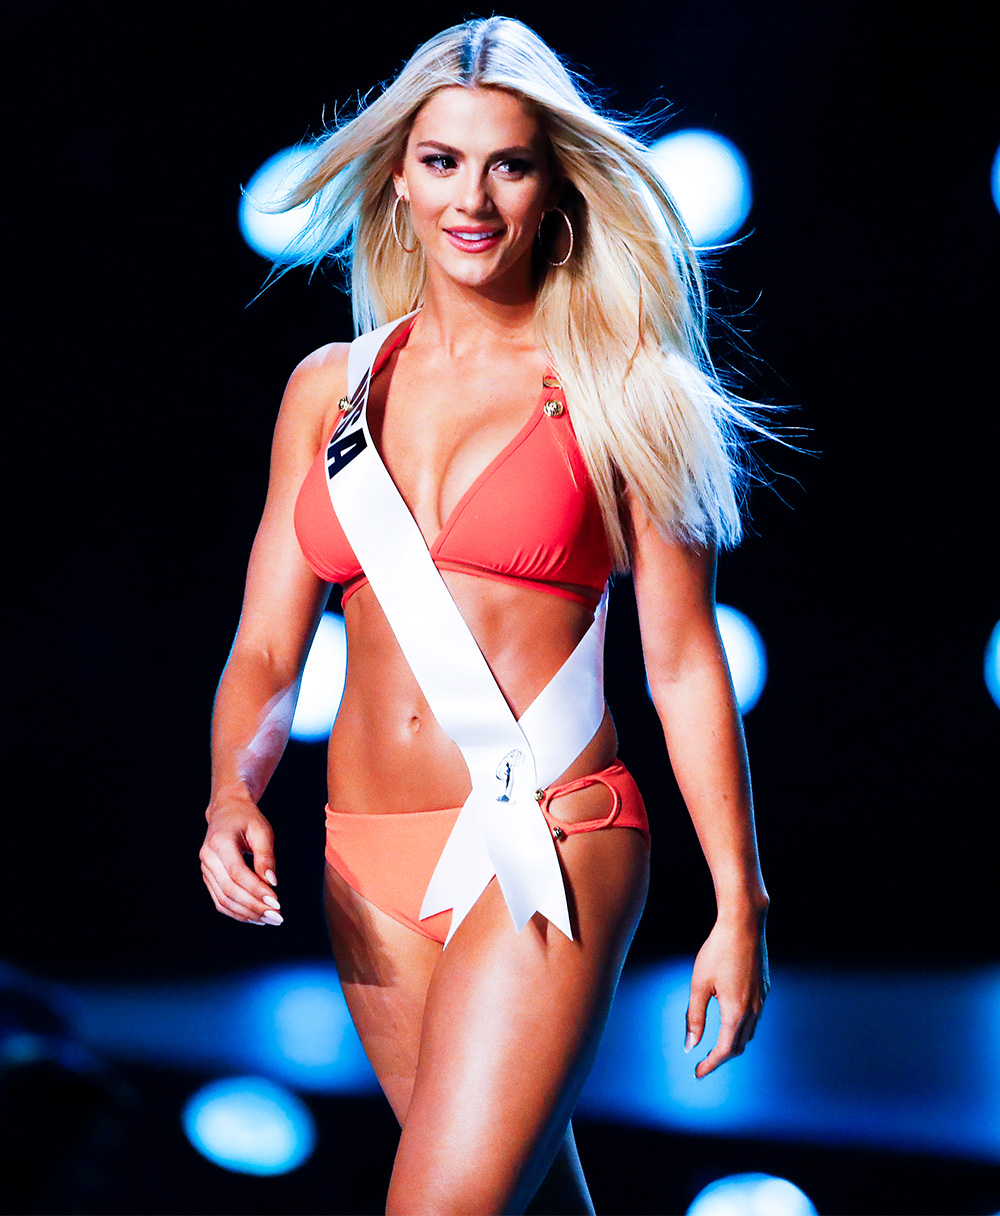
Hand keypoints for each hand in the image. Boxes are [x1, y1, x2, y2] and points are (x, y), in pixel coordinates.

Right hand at [199, 794, 281, 925]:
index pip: (238, 873)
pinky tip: (254, 917)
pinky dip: (237, 912)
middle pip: (230, 890)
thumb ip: (266, 856)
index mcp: (220, 842)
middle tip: (277, 917)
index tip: (276, 902)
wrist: (227, 811)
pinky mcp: (208, 878)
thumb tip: (272, 883)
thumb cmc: (247, 819)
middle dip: (254, 906)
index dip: (256, 890)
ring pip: (223, 899)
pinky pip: (220, 900)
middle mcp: (208, 857)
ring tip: (269, 919)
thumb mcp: (262, 830)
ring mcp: (205, 869)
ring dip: (247, 913)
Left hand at [684, 908, 768, 1077]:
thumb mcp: (699, 984)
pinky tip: (730, 1021)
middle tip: (703, 1063)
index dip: (710, 1064)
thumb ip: (694, 1017)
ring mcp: (762, 999)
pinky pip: (754, 1017)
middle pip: (738, 1045)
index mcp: (736, 1012)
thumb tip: (690, 1045)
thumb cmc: (718, 951)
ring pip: (749, 1032)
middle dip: (721, 1057)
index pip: (724, 1050)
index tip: (697, 1072)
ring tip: (715, 1046)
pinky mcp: (764, 988)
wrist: (744, 924)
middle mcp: (754, 1010)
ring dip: (732, 1043)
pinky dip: (741, 1027)